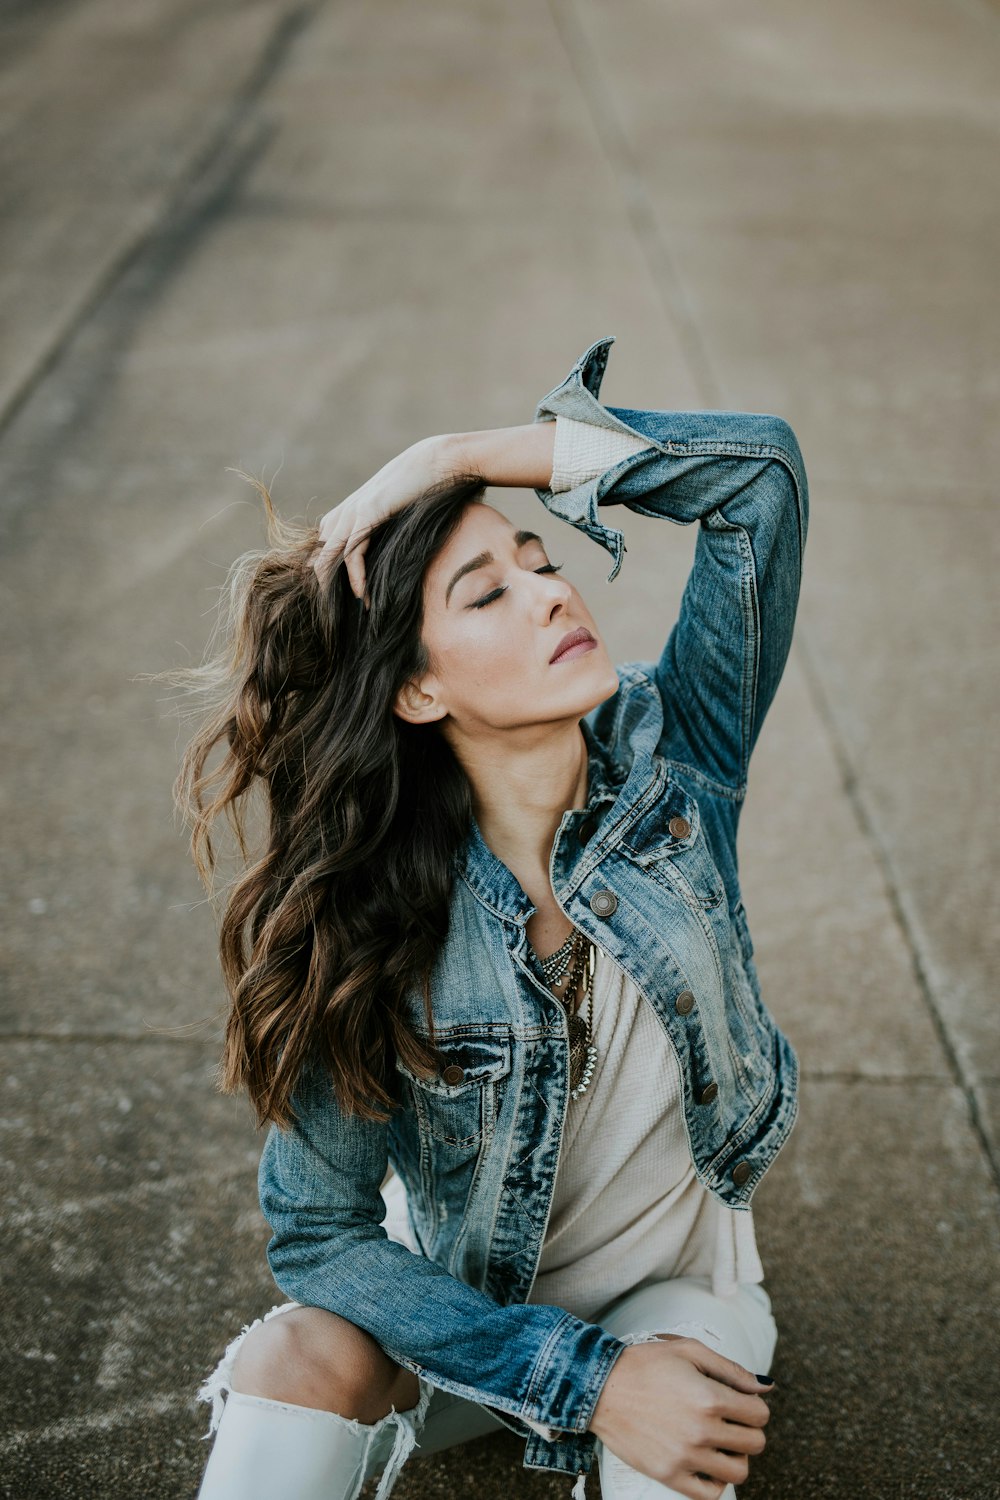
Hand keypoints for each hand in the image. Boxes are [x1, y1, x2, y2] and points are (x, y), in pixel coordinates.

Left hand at [310, 434, 464, 602]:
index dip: (324, 577)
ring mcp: (352, 512)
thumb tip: (380, 558)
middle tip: (334, 615)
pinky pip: (351, 553)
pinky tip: (362, 595)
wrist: (437, 462)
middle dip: (323, 587)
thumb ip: (380, 532)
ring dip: (335, 588)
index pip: (320, 550)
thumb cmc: (422, 489)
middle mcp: (343, 513)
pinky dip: (355, 577)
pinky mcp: (366, 513)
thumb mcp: (394, 515)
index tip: (335, 603)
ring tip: (347, 610)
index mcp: (346, 513)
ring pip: (328, 557)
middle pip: (317, 557)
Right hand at [588, 1334, 773, 1499]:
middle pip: (755, 1443)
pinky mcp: (670, 1475)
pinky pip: (710, 1494)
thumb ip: (731, 1369)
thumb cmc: (644, 1364)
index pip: (760, 1414)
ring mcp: (686, 1456)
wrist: (601, 1388)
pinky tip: (707, 1462)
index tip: (741, 1402)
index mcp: (709, 1397)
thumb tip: (765, 1386)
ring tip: (721, 1442)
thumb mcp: (689, 1351)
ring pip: (739, 1472)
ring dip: (736, 1457)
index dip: (755, 1406)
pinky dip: (716, 1481)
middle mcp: (701, 1430)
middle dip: (749, 1430)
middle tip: (732, 1420)